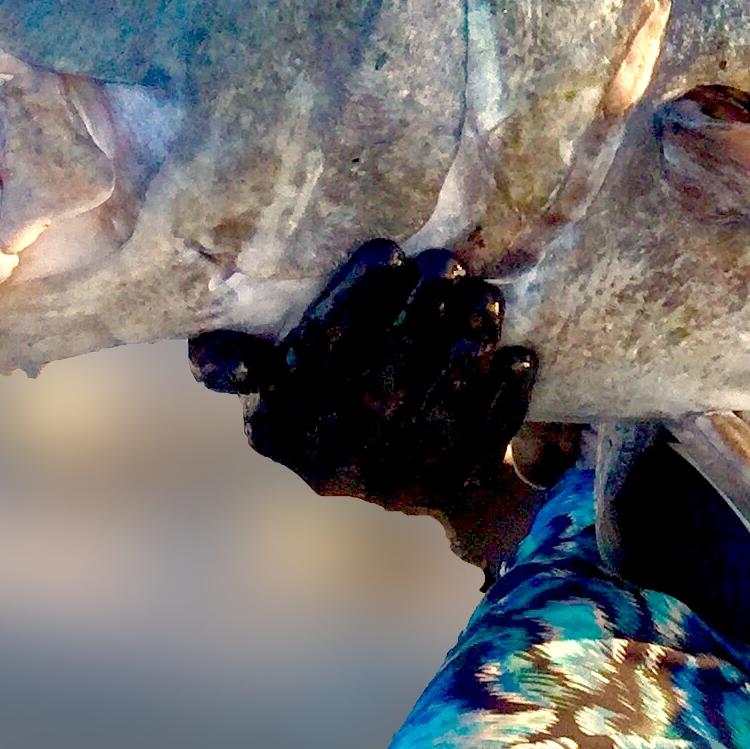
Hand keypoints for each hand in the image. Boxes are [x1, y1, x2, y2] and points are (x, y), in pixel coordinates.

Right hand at [189, 241, 537, 534]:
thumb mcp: (276, 357)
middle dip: (415, 321)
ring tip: (485, 298)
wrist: (396, 448)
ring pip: (429, 421)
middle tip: (447, 263)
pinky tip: (516, 354)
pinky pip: (476, 447)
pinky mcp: (440, 497)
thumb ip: (239, 349)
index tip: (389, 251)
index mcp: (274, 426)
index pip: (312, 361)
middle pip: (374, 390)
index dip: (352, 304)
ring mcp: (383, 491)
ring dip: (462, 357)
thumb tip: (232, 363)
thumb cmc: (331, 371)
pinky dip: (499, 401)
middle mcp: (321, 469)